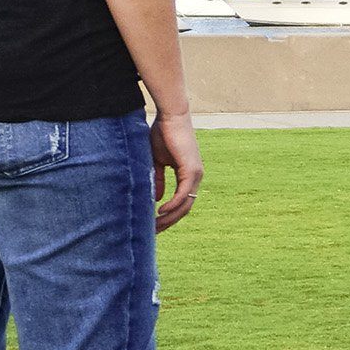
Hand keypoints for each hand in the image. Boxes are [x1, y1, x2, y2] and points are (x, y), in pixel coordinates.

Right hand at [149, 109, 201, 230]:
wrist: (170, 117)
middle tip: (153, 232)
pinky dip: (173, 205)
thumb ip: (158, 179)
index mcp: (188, 175)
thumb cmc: (162, 134)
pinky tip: (161, 212)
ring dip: (170, 218)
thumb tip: (156, 198)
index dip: (170, 215)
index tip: (154, 224)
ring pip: (185, 204)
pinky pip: (183, 194)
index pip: (182, 201)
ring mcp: (196, 174)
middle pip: (185, 208)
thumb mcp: (157, 161)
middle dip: (169, 222)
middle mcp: (195, 177)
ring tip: (155, 227)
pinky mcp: (191, 170)